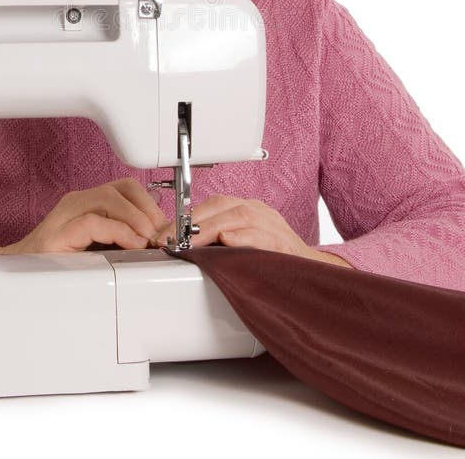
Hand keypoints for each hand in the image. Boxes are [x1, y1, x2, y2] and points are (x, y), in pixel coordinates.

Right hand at [0, 178, 167, 254]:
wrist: (15, 280)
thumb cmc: (59, 267)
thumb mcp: (99, 249)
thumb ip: (123, 241)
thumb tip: (159, 244)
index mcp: (88, 203)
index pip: (128, 188)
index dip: (152, 205)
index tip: (168, 228)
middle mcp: (77, 203)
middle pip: (123, 188)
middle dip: (150, 210)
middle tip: (163, 235)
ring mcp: (65, 216)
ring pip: (109, 198)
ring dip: (138, 219)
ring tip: (150, 240)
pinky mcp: (57, 236)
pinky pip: (92, 222)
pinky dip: (118, 231)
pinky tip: (132, 244)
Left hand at [152, 194, 350, 266]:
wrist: (315, 274)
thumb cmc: (273, 261)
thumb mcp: (242, 244)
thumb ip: (216, 240)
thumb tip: (178, 245)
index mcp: (247, 209)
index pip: (212, 204)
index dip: (184, 218)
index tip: (163, 236)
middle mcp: (260, 212)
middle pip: (222, 207)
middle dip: (191, 224)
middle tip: (169, 241)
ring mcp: (274, 226)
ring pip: (240, 217)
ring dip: (210, 229)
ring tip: (189, 242)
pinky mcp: (286, 245)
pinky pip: (264, 236)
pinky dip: (244, 238)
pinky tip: (228, 242)